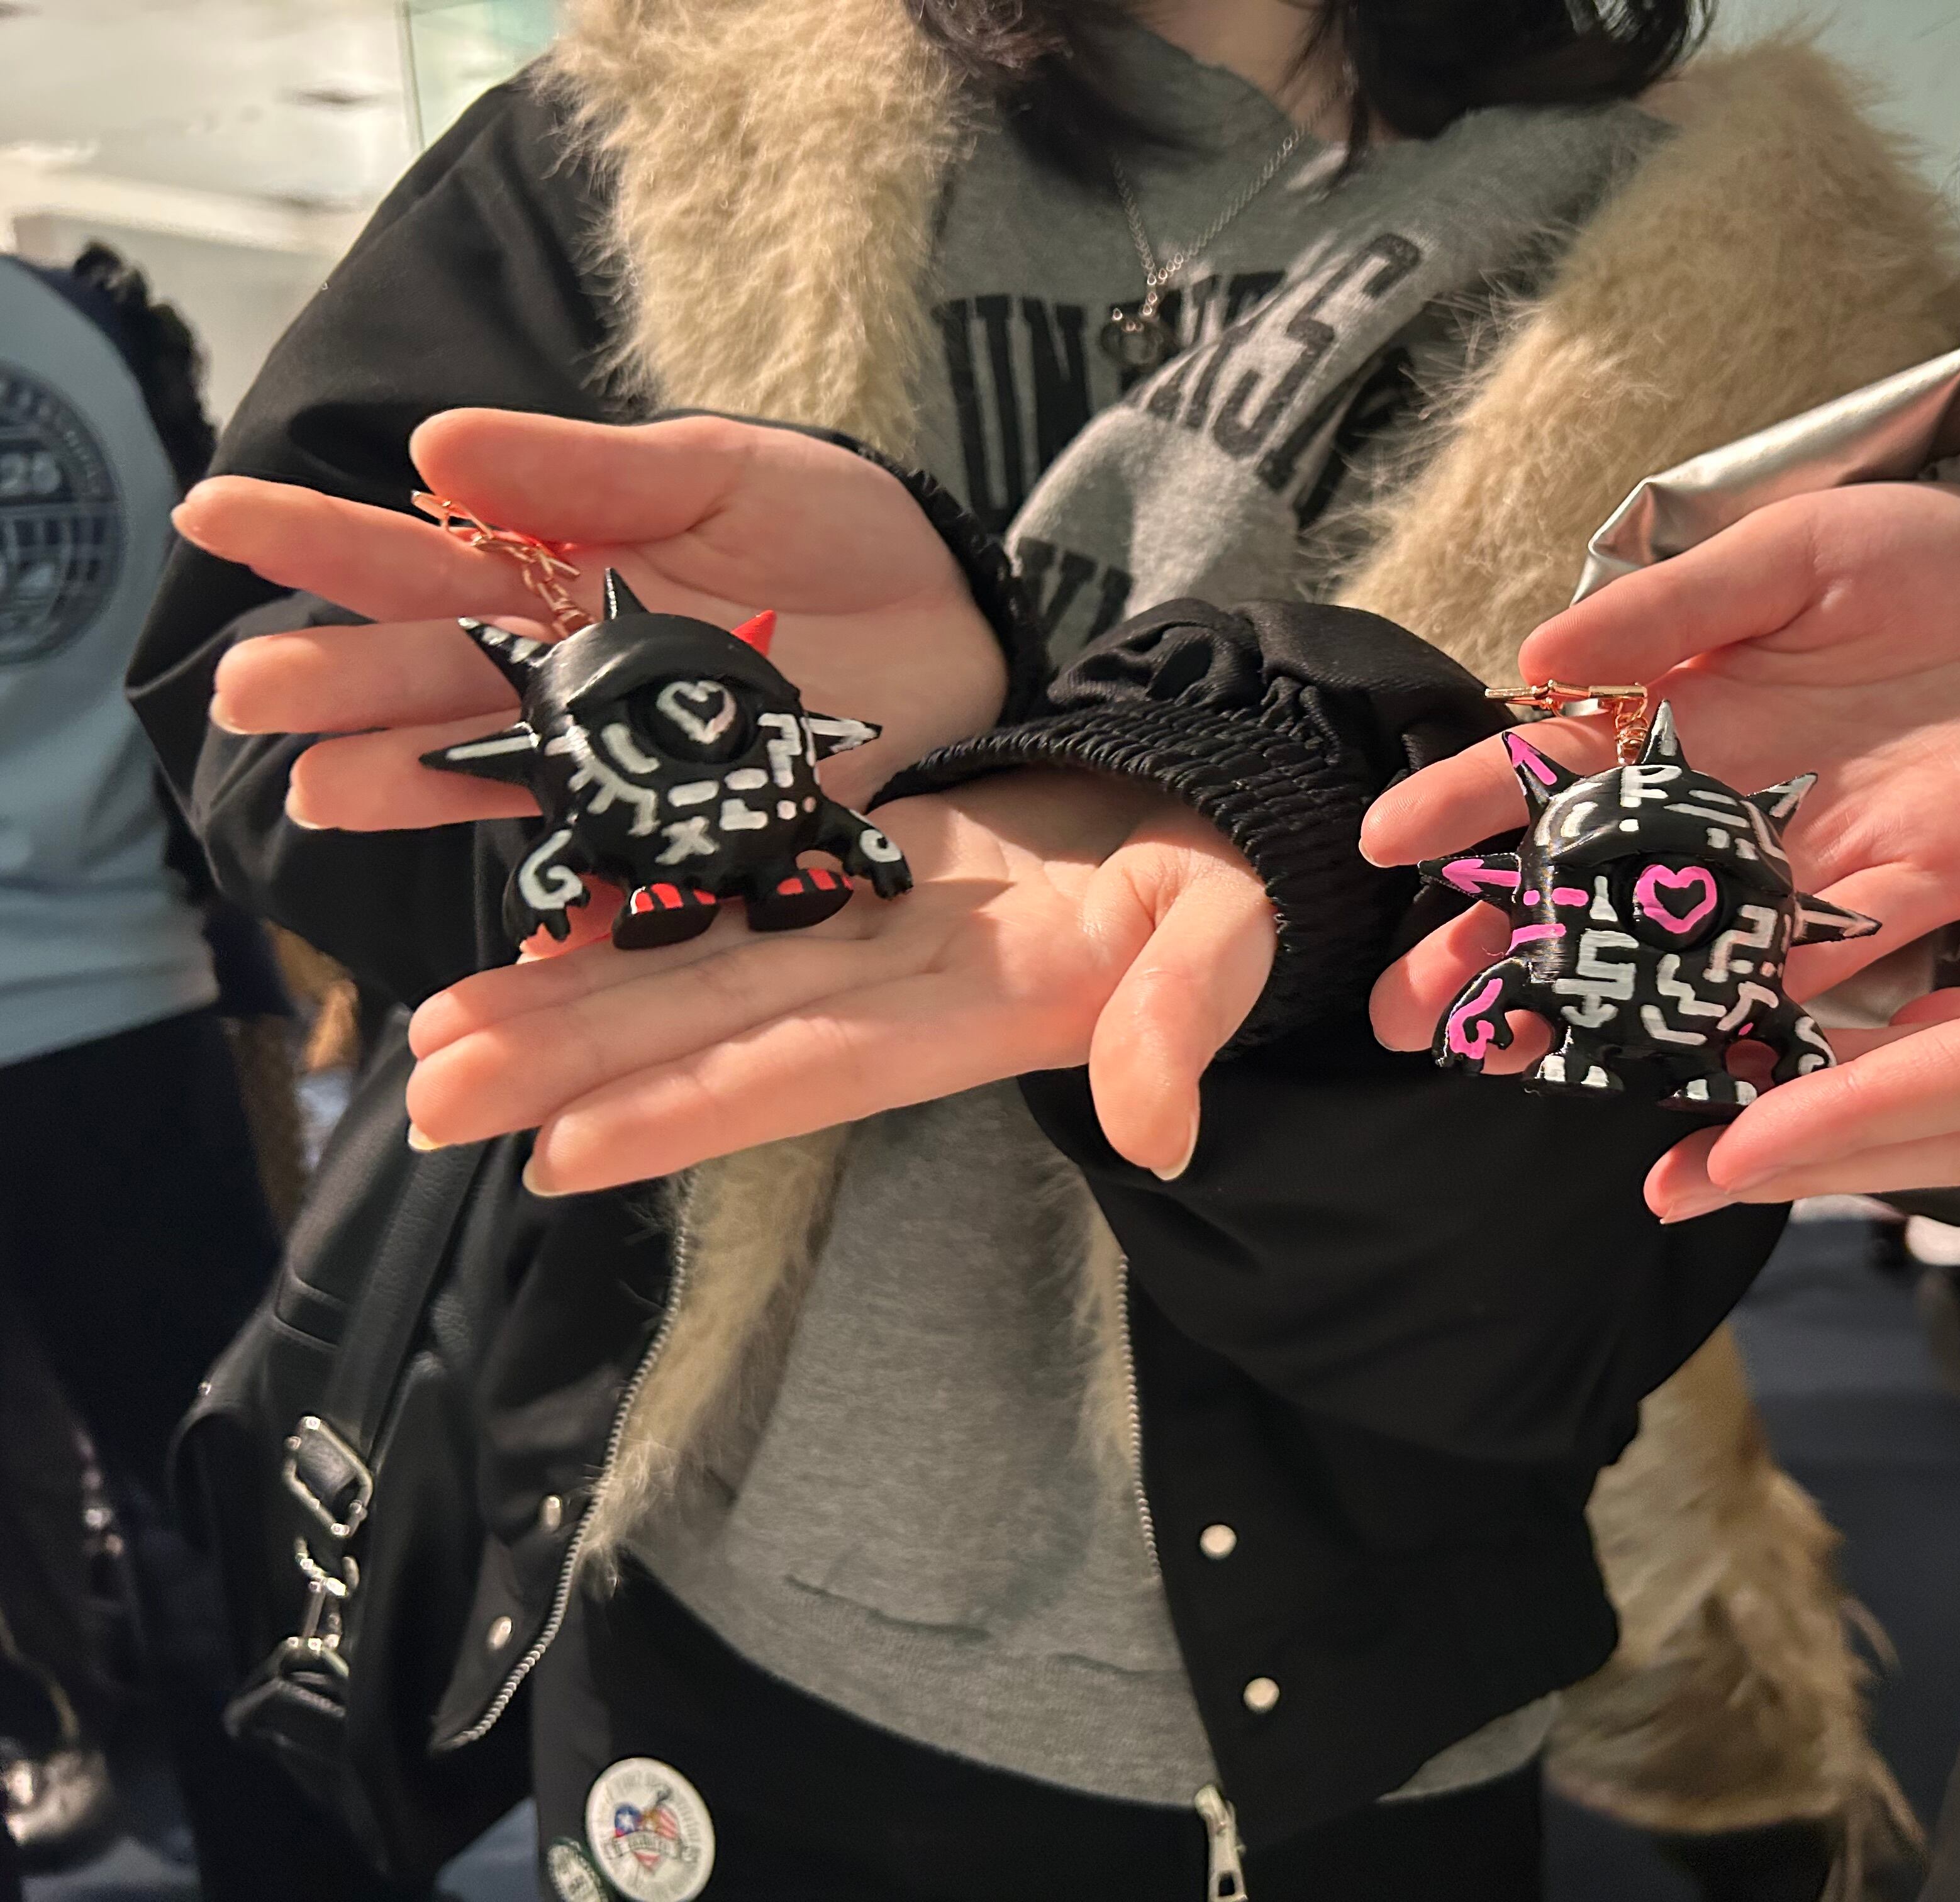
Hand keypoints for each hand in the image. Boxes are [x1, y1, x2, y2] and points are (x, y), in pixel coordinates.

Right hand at [185, 410, 1004, 832]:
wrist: (963, 618)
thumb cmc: (838, 531)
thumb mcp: (721, 472)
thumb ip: (588, 470)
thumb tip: (435, 443)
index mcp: (561, 582)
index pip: (422, 560)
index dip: (321, 541)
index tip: (212, 511)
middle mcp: (573, 686)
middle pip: (440, 685)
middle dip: (344, 685)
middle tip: (248, 692)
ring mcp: (631, 767)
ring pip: (506, 784)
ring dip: (418, 789)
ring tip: (330, 791)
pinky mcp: (707, 833)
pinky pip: (628, 879)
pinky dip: (579, 910)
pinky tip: (520, 933)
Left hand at [401, 773, 1276, 1190]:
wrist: (1208, 806)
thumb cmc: (1232, 872)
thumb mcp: (1229, 930)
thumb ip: (1185, 1015)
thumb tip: (1160, 1134)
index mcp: (978, 1005)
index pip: (814, 1067)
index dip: (691, 1110)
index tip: (559, 1152)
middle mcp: (897, 985)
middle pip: (715, 1032)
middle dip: (572, 1065)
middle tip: (424, 1098)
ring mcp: (867, 931)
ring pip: (695, 971)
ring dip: (568, 1007)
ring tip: (433, 1037)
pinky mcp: (856, 869)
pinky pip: (725, 899)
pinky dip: (628, 922)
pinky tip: (533, 934)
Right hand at [1361, 481, 1959, 1068]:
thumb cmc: (1928, 560)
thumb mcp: (1790, 553)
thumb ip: (1673, 605)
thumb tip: (1541, 654)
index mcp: (1682, 716)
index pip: (1547, 771)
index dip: (1463, 807)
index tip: (1383, 843)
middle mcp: (1722, 808)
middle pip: (1583, 893)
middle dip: (1490, 950)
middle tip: (1407, 1009)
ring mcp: (1801, 867)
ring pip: (1668, 955)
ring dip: (1583, 1008)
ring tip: (1496, 1055)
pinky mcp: (1896, 906)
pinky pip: (1805, 977)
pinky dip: (1741, 1019)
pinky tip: (1668, 1056)